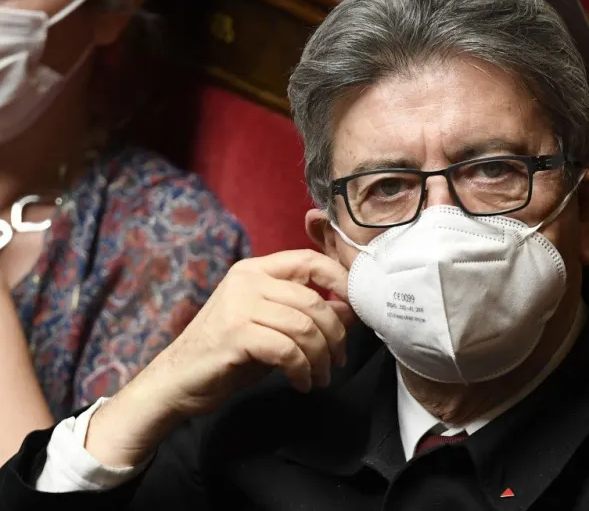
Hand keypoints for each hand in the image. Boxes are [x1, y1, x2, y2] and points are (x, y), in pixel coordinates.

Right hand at [85, 250, 355, 466]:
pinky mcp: (235, 334)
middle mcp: (248, 280)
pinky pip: (287, 349)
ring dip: (321, 357)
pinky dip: (302, 369)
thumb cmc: (227, 353)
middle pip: (314, 300)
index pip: (310, 260)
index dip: (340, 281)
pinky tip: (301, 383)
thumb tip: (350, 311)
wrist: (177, 381)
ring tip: (320, 377)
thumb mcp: (272, 327)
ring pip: (304, 326)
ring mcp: (239, 305)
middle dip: (336, 334)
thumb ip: (305, 314)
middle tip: (338, 360)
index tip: (356, 310)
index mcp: (256, 270)